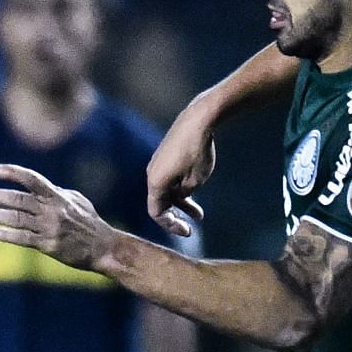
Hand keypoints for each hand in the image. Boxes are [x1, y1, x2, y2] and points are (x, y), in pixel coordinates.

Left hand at [0, 163, 116, 270]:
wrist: (103, 248)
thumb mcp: (76, 200)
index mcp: (58, 196)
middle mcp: (53, 210)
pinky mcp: (48, 246)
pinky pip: (23, 239)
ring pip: (16, 219)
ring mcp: (50, 228)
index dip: (13, 172)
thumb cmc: (88, 222)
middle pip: (18, 200)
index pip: (32, 179)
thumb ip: (55, 192)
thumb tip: (36, 186)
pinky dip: (6, 235)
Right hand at [146, 102, 216, 238]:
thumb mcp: (196, 180)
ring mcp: (157, 165)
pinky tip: (195, 191)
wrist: (197, 120)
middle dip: (175, 216)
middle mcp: (151, 174)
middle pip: (159, 203)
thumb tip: (180, 195)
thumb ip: (184, 194)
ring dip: (181, 204)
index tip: (187, 231)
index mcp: (155, 183)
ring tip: (199, 215)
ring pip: (165, 191)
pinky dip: (180, 189)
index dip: (170, 225)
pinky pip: (168, 179)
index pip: (156, 212)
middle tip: (190, 229)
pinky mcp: (164, 157)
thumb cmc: (198, 151)